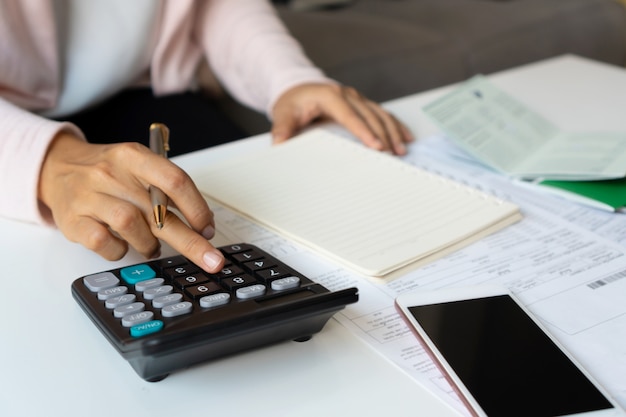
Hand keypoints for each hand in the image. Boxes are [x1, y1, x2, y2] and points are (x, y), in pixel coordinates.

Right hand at [38, 132, 224, 272]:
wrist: (58, 168)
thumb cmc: (109, 172)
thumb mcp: (139, 166)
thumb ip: (167, 189)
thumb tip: (203, 223)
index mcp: (134, 157)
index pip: (175, 181)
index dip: (197, 208)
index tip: (209, 229)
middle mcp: (112, 174)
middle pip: (159, 213)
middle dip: (191, 242)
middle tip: (212, 260)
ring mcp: (89, 197)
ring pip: (132, 227)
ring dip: (150, 244)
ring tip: (152, 247)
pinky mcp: (73, 220)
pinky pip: (105, 244)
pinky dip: (120, 250)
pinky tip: (123, 245)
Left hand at [271, 83, 413, 154]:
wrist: (298, 88)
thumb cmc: (292, 103)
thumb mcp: (283, 114)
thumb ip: (282, 129)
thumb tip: (279, 144)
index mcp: (330, 96)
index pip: (350, 116)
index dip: (364, 131)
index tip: (376, 146)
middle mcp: (348, 95)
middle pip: (370, 116)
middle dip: (384, 135)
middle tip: (392, 154)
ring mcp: (357, 99)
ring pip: (380, 114)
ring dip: (393, 132)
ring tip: (401, 150)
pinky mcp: (362, 104)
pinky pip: (383, 114)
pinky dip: (395, 126)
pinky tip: (406, 137)